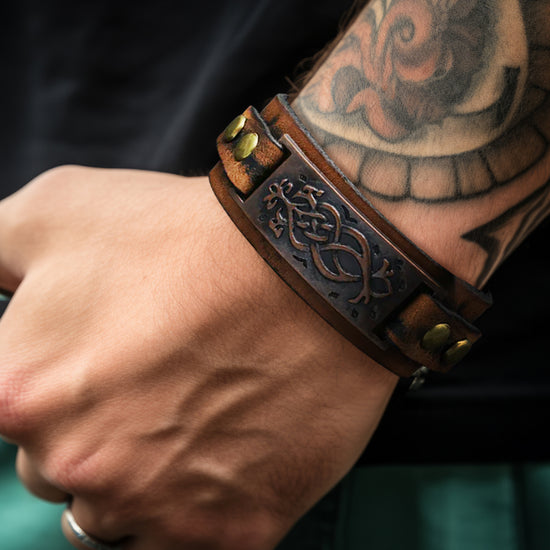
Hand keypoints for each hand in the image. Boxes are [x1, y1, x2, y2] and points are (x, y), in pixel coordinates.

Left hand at [0, 167, 395, 549]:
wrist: (312, 266)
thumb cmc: (185, 235)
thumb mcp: (59, 212)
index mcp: (21, 392)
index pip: (11, 414)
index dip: (58, 380)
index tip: (102, 357)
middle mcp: (78, 464)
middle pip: (62, 469)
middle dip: (96, 428)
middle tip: (158, 376)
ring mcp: (159, 506)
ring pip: (120, 513)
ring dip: (142, 474)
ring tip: (194, 410)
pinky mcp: (231, 531)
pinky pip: (189, 535)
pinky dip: (199, 501)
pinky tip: (228, 444)